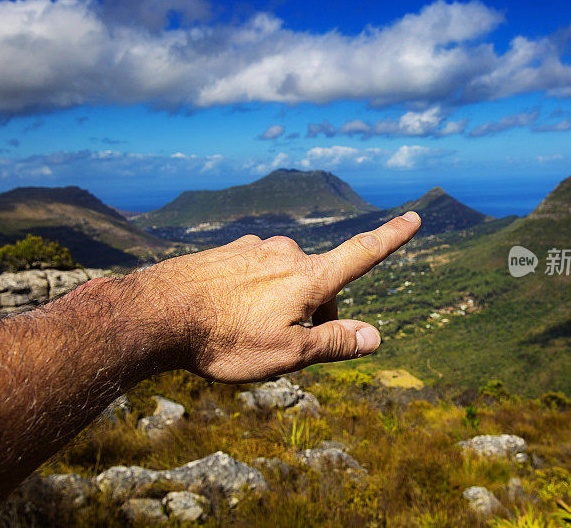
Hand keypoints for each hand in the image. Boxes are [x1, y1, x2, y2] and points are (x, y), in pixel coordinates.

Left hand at [128, 212, 420, 382]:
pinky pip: (255, 273)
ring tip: (247, 332)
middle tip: (284, 345)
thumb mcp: (288, 353)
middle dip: (315, 310)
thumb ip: (335, 343)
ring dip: (282, 302)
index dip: (392, 238)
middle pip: (320, 280)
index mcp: (309, 277)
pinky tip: (226, 314)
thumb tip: (376, 337)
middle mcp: (286, 253)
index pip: (362, 254)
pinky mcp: (228, 253)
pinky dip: (253, 293)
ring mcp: (254, 249)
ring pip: (286, 278)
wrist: (156, 314)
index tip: (414, 218)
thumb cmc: (225, 339)